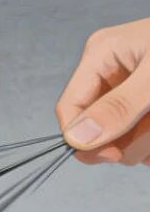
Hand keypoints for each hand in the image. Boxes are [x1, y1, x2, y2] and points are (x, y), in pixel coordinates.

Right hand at [56, 17, 149, 164]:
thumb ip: (119, 107)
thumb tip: (77, 138)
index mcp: (101, 55)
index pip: (70, 109)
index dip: (84, 138)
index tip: (113, 155)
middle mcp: (109, 73)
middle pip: (94, 128)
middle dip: (125, 139)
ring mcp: (127, 91)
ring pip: (118, 138)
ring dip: (145, 142)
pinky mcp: (144, 105)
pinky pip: (138, 139)